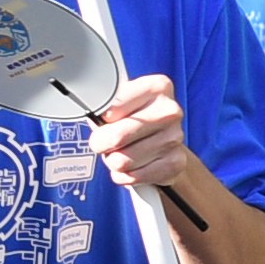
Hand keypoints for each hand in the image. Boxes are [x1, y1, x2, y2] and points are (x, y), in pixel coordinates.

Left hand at [83, 73, 215, 232]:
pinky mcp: (174, 163)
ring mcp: (174, 138)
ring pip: (121, 161)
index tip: (105, 120)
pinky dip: (125, 176)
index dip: (100, 119)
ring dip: (113, 162)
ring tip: (123, 152)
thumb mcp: (121, 103)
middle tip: (106, 141)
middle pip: (116, 137)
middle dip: (103, 144)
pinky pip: (132, 176)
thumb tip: (90, 114)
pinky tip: (133, 166)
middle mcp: (169, 111)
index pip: (110, 107)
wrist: (165, 142)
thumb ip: (105, 105)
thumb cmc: (137, 119)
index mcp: (157, 87)